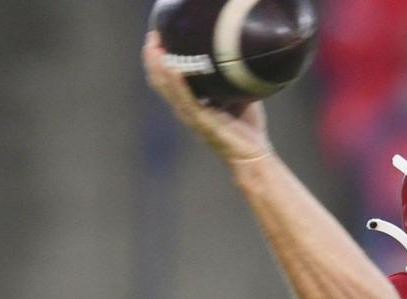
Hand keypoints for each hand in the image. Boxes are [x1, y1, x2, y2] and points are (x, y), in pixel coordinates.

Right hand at [141, 31, 272, 163]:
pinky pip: (186, 100)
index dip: (158, 56)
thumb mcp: (237, 95)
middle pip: (159, 79)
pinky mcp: (201, 123)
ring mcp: (191, 116)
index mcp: (190, 101)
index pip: (166, 76)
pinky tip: (173, 68)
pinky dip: (177, 84)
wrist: (254, 156)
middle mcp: (185, 108)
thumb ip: (232, 78)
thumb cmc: (246, 128)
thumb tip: (240, 53)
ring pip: (166, 88)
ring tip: (154, 46)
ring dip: (158, 65)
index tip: (158, 34)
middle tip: (153, 33)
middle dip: (152, 56)